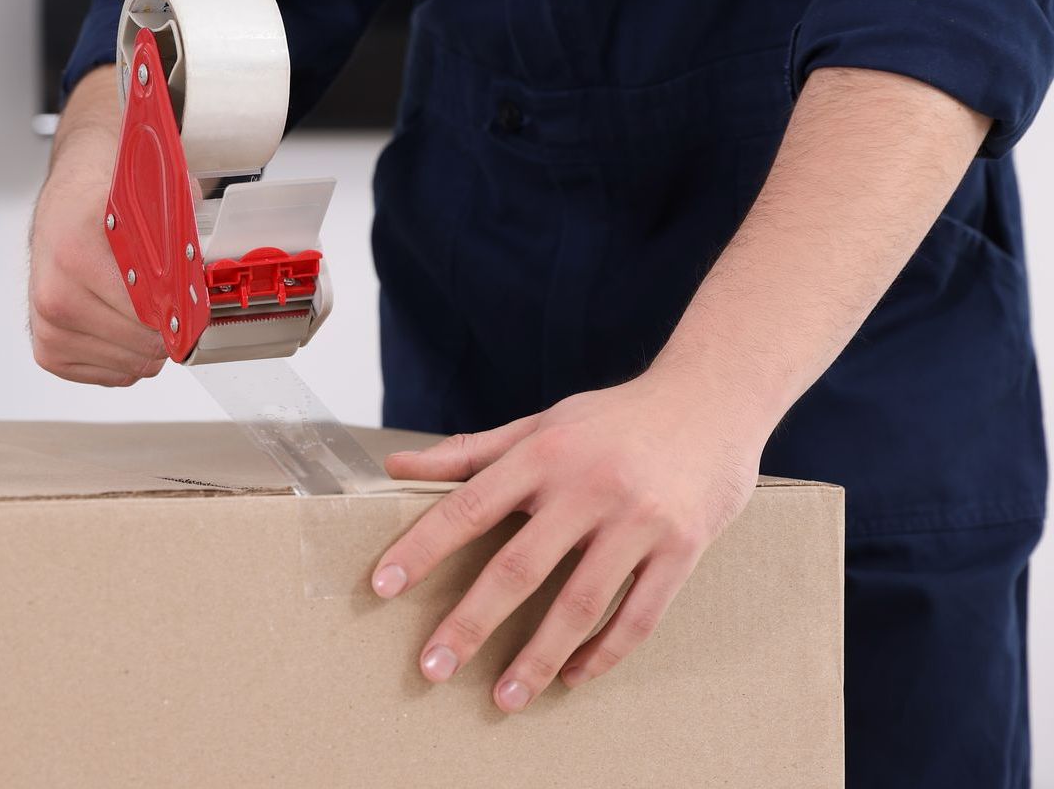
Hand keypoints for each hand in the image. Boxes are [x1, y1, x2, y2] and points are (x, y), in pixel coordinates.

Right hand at [28, 70, 167, 385]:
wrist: (64, 204)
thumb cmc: (99, 202)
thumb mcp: (148, 199)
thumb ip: (177, 238)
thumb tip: (203, 274)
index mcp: (78, 252)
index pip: (149, 308)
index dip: (182, 308)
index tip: (193, 304)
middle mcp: (56, 293)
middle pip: (142, 342)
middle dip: (168, 327)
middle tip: (172, 302)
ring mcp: (49, 327)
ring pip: (131, 364)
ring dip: (148, 345)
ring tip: (141, 308)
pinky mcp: (48, 352)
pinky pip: (113, 375)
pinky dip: (128, 356)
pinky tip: (121, 323)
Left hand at [371, 368, 765, 713]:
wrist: (711, 398)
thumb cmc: (613, 419)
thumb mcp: (540, 423)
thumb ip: (470, 453)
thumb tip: (396, 469)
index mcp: (544, 452)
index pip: (469, 505)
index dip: (422, 547)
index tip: (383, 586)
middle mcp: (589, 486)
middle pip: (519, 567)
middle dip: (471, 623)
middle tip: (433, 668)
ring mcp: (639, 520)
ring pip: (580, 603)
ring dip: (538, 657)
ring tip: (505, 697)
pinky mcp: (682, 548)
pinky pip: (639, 616)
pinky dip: (604, 653)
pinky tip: (573, 677)